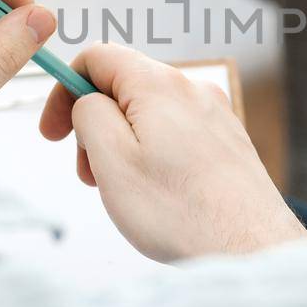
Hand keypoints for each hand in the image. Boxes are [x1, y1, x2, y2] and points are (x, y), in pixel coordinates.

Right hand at [38, 44, 306, 261]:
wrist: (252, 249)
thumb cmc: (182, 212)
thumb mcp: (112, 160)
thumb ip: (89, 115)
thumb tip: (88, 101)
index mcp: (160, 85)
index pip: (98, 57)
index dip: (65, 89)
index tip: (53, 133)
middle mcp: (193, 89)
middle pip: (124, 87)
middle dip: (95, 125)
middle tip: (90, 174)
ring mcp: (215, 115)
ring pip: (149, 114)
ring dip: (122, 145)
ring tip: (125, 191)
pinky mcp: (228, 141)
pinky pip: (176, 134)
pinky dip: (153, 155)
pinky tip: (158, 195)